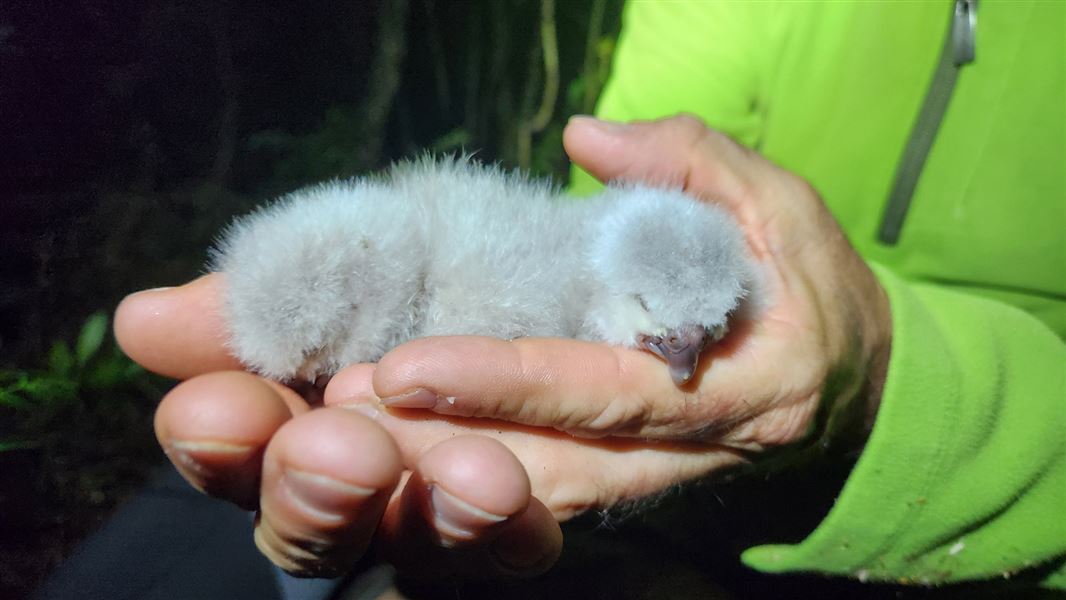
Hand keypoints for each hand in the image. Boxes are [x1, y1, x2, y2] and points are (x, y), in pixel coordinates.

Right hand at [114, 279, 561, 578]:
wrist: (582, 262)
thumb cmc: (462, 260)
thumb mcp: (373, 254)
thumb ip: (272, 295)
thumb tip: (141, 321)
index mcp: (313, 415)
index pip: (244, 454)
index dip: (220, 444)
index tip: (215, 408)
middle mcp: (376, 483)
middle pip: (319, 531)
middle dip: (314, 495)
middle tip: (335, 448)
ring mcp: (457, 512)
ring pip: (425, 548)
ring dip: (431, 513)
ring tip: (468, 473)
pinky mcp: (543, 519)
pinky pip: (521, 543)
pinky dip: (509, 522)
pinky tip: (505, 487)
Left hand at [361, 113, 891, 502]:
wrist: (856, 384)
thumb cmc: (816, 288)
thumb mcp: (780, 207)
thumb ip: (689, 163)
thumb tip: (584, 140)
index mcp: (737, 389)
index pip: (602, 393)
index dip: (504, 383)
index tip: (404, 366)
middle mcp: (686, 454)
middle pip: (548, 467)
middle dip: (437, 449)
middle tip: (334, 416)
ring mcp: (654, 478)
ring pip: (535, 493)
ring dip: (437, 471)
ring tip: (340, 434)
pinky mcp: (627, 476)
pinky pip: (544, 486)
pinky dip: (469, 473)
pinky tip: (398, 446)